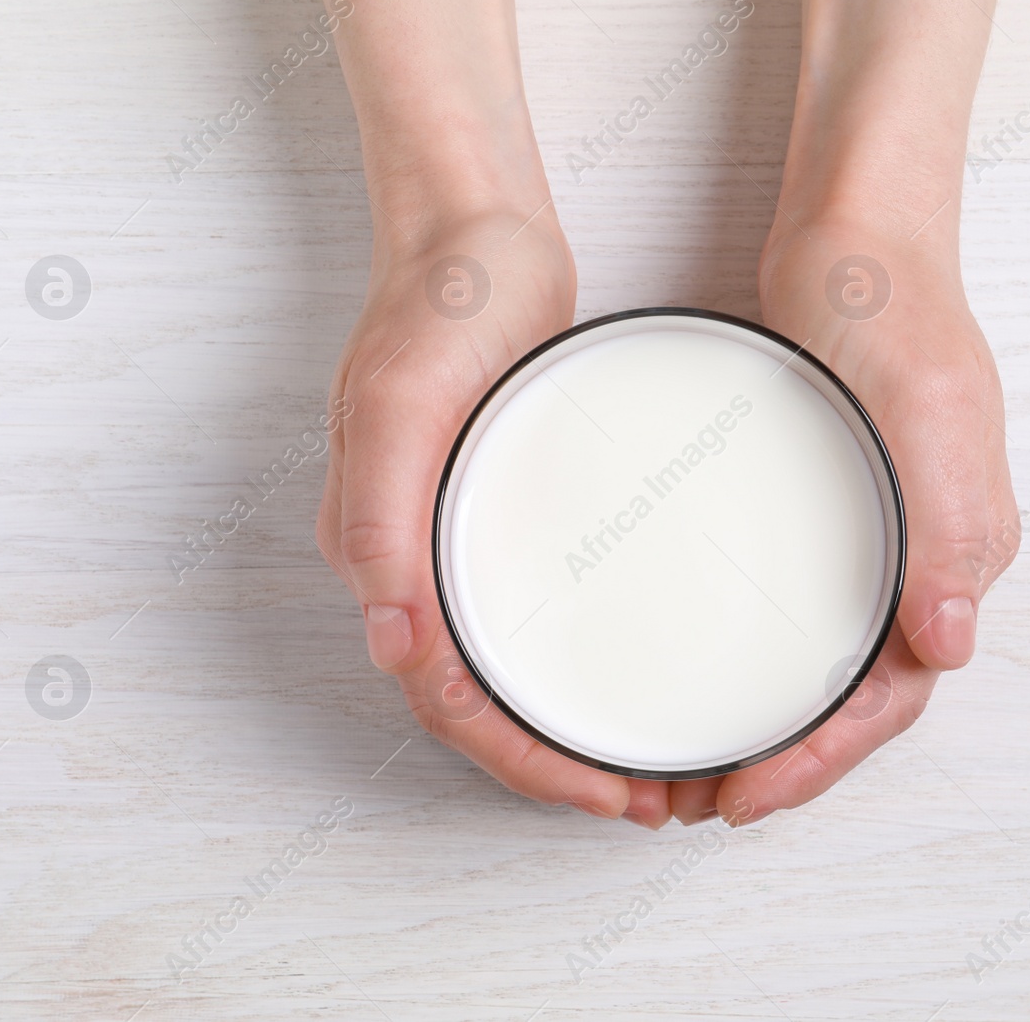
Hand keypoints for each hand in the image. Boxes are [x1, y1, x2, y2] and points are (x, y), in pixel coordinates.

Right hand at [315, 207, 676, 827]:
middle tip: (646, 797)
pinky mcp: (504, 507)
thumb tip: (391, 638)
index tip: (602, 791)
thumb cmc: (433, 305)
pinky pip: (533, 611)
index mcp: (380, 551)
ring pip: (507, 668)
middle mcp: (414, 560)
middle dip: (556, 763)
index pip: (446, 698)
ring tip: (649, 761)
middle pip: (479, 702)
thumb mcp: (401, 401)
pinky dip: (575, 660)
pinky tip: (632, 667)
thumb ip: (380, 516)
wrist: (473, 232)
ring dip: (568, 727)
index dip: (523, 761)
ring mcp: (459, 536)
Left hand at [669, 213, 1019, 825]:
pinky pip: (796, 606)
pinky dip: (752, 655)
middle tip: (699, 802)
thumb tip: (949, 646)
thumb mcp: (930, 412)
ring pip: (822, 662)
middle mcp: (919, 558)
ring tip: (690, 763)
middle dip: (785, 761)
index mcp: (956, 552)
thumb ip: (949, 526)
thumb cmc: (897, 308)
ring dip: (767, 722)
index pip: (893, 696)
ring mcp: (872, 532)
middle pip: (854, 697)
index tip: (746, 795)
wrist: (856, 232)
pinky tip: (699, 663)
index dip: (822, 759)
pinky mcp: (826, 504)